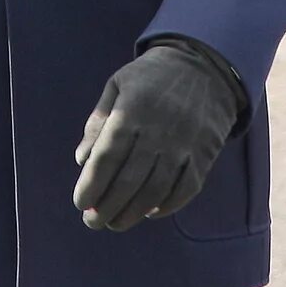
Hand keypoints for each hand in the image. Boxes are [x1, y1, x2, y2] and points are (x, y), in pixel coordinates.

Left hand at [73, 38, 244, 231]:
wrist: (204, 64)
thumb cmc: (151, 77)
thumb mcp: (117, 85)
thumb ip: (98, 122)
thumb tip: (82, 160)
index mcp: (132, 110)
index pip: (107, 157)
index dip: (91, 185)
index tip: (80, 203)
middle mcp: (159, 129)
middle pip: (129, 180)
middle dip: (107, 207)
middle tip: (93, 221)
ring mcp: (185, 143)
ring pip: (155, 191)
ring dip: (132, 213)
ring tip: (115, 222)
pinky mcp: (205, 153)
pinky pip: (186, 189)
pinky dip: (166, 206)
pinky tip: (149, 212)